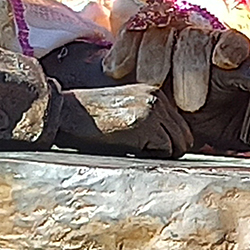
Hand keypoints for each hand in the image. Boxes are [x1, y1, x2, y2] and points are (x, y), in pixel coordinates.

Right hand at [52, 84, 191, 157]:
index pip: (181, 126)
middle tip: (143, 155)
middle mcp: (157, 98)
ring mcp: (152, 111)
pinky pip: (162, 151)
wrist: (65, 113)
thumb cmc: (90, 118)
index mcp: (154, 92)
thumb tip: (174, 146)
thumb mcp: (126, 110)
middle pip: (184, 137)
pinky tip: (127, 149)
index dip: (171, 143)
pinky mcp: (144, 125)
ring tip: (133, 150)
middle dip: (169, 151)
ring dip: (158, 155)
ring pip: (176, 146)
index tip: (153, 151)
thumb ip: (151, 120)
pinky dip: (148, 157)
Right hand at [106, 1, 249, 113]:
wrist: (166, 120)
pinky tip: (121, 71)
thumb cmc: (208, 123)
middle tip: (190, 103)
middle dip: (191, 68)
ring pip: (161, 35)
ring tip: (154, 86)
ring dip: (156, 60)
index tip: (226, 62)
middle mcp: (199, 42)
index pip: (233, 42)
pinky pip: (131, 34)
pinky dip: (125, 51)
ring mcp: (167, 39)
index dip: (230, 48)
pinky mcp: (137, 41)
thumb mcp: (237, 127)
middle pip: (195, 40)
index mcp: (228, 56)